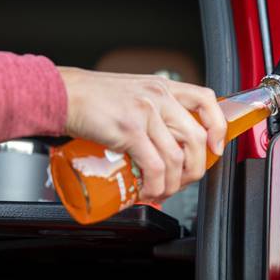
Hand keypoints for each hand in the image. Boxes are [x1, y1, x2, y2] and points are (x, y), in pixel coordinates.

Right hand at [57, 67, 226, 201]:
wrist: (61, 95)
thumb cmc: (94, 98)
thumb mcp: (134, 94)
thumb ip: (154, 112)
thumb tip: (168, 145)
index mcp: (163, 87)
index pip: (206, 100)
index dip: (218, 126)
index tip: (215, 147)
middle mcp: (159, 97)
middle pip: (196, 137)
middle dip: (196, 168)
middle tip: (185, 181)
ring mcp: (145, 113)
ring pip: (176, 157)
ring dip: (173, 184)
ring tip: (162, 192)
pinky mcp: (129, 130)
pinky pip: (154, 166)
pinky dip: (156, 186)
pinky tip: (148, 192)